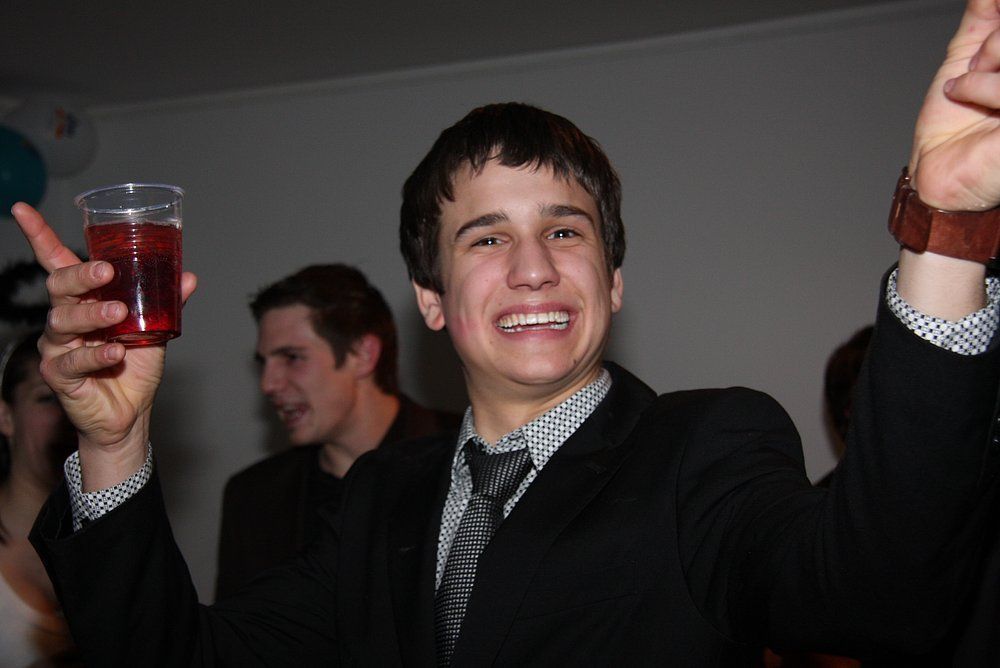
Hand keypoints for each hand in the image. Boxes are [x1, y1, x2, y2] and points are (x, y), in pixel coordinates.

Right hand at [11, 202, 196, 488]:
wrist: (130, 413)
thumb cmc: (134, 366)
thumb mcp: (155, 330)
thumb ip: (166, 303)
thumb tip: (188, 276)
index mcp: (82, 300)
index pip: (57, 263)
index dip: (40, 236)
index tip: (22, 209)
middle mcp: (65, 319)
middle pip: (60, 287)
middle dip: (81, 276)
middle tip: (106, 271)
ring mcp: (58, 347)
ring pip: (64, 322)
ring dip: (93, 315)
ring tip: (119, 315)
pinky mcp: (60, 376)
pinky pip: (73, 361)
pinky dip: (97, 355)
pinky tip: (115, 353)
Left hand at [910, 0, 999, 209]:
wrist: (939, 174)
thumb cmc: (955, 125)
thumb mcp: (966, 60)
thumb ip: (982, 19)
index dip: (996, 27)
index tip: (983, 42)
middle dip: (992, 45)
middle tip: (976, 67)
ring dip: (981, 68)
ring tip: (965, 89)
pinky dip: (978, 86)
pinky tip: (962, 97)